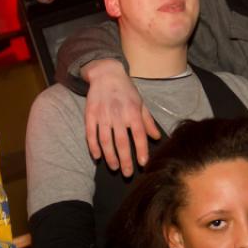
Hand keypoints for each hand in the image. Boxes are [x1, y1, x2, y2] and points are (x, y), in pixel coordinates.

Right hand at [83, 59, 160, 175]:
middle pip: (121, 142)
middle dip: (125, 160)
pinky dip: (93, 147)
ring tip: (114, 168)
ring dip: (110, 157)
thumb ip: (148, 121)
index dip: (141, 150)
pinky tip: (98, 157)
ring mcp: (102, 115)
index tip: (142, 163)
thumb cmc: (126, 90)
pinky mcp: (90, 115)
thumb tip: (156, 137)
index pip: (138, 135)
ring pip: (105, 141)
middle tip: (127, 173)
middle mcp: (118, 115)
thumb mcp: (141, 103)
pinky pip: (90, 134)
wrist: (106, 74)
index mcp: (132, 112)